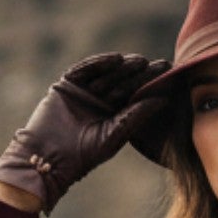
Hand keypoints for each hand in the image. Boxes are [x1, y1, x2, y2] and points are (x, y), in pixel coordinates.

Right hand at [0, 52, 171, 215]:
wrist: (49, 158)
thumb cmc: (84, 155)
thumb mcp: (115, 134)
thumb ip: (136, 116)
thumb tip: (163, 100)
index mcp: (113, 115)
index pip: (134, 96)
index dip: (150, 87)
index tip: (168, 78)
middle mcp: (99, 101)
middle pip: (123, 82)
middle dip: (140, 74)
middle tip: (159, 65)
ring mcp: (84, 91)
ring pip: (106, 74)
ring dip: (123, 67)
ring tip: (140, 62)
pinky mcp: (67, 84)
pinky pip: (85, 69)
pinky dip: (99, 63)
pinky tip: (116, 60)